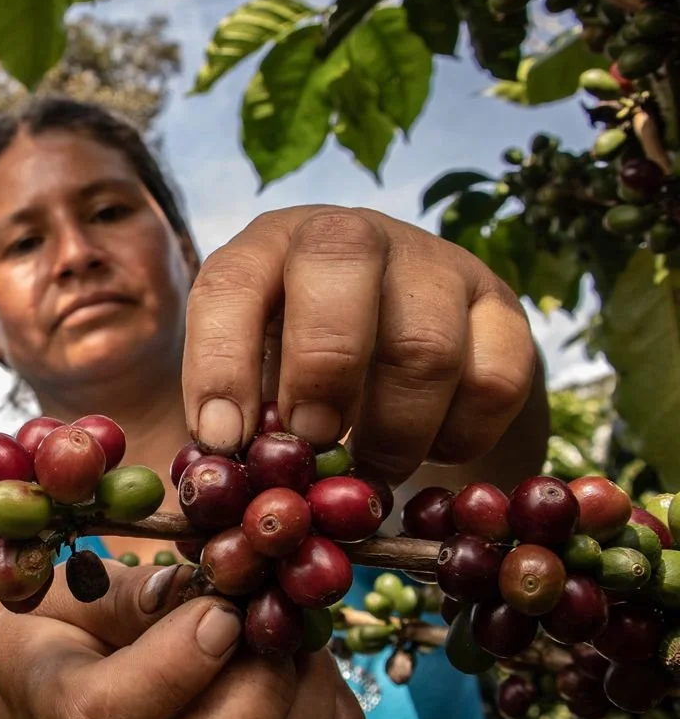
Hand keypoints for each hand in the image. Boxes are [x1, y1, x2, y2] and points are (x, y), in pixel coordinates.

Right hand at [0, 558, 364, 718]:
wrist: (69, 700)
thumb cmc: (67, 632)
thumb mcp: (71, 593)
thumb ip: (120, 595)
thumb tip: (189, 592)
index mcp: (57, 711)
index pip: (103, 718)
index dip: (172, 667)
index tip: (218, 610)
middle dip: (260, 685)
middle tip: (265, 612)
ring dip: (307, 693)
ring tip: (284, 631)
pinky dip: (331, 712)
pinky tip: (300, 664)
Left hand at [181, 205, 537, 484]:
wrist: (405, 349)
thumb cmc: (297, 369)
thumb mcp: (250, 373)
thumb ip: (232, 417)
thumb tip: (218, 482)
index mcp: (266, 249)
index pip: (231, 283)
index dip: (220, 364)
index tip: (223, 440)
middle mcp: (351, 236)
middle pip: (341, 262)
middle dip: (321, 367)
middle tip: (311, 439)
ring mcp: (435, 264)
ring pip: (424, 344)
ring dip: (392, 431)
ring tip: (368, 468)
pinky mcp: (501, 309)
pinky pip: (493, 383)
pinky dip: (457, 437)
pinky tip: (429, 448)